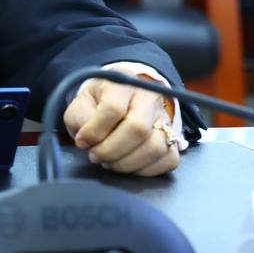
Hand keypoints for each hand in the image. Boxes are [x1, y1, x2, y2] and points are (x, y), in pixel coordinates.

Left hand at [62, 64, 179, 176]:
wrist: (116, 104)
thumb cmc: (95, 105)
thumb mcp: (80, 105)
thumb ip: (80, 120)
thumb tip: (87, 140)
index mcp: (122, 82)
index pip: (113, 108)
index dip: (95, 131)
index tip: (82, 142)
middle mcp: (148, 96)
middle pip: (138, 128)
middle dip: (111, 150)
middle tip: (96, 156)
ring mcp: (165, 117)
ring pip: (155, 147)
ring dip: (127, 163)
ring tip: (110, 162)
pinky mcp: (174, 137)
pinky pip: (169, 159)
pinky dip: (146, 170)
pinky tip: (128, 165)